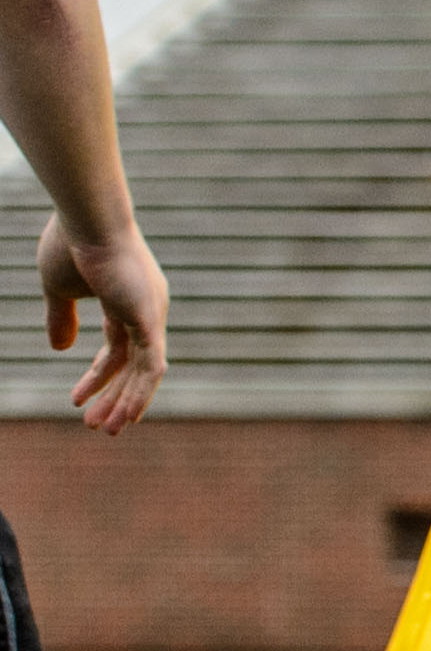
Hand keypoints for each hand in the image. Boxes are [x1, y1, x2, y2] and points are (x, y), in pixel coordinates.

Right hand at [40, 217, 159, 431]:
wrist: (86, 220)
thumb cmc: (70, 245)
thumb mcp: (58, 290)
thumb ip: (61, 319)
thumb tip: (59, 349)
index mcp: (125, 302)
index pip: (117, 349)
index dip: (98, 378)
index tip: (76, 400)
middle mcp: (146, 310)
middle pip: (133, 365)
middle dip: (113, 397)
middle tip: (96, 427)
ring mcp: (152, 314)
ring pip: (144, 371)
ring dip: (125, 402)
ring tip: (105, 430)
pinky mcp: (150, 319)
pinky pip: (152, 365)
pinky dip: (141, 391)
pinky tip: (129, 415)